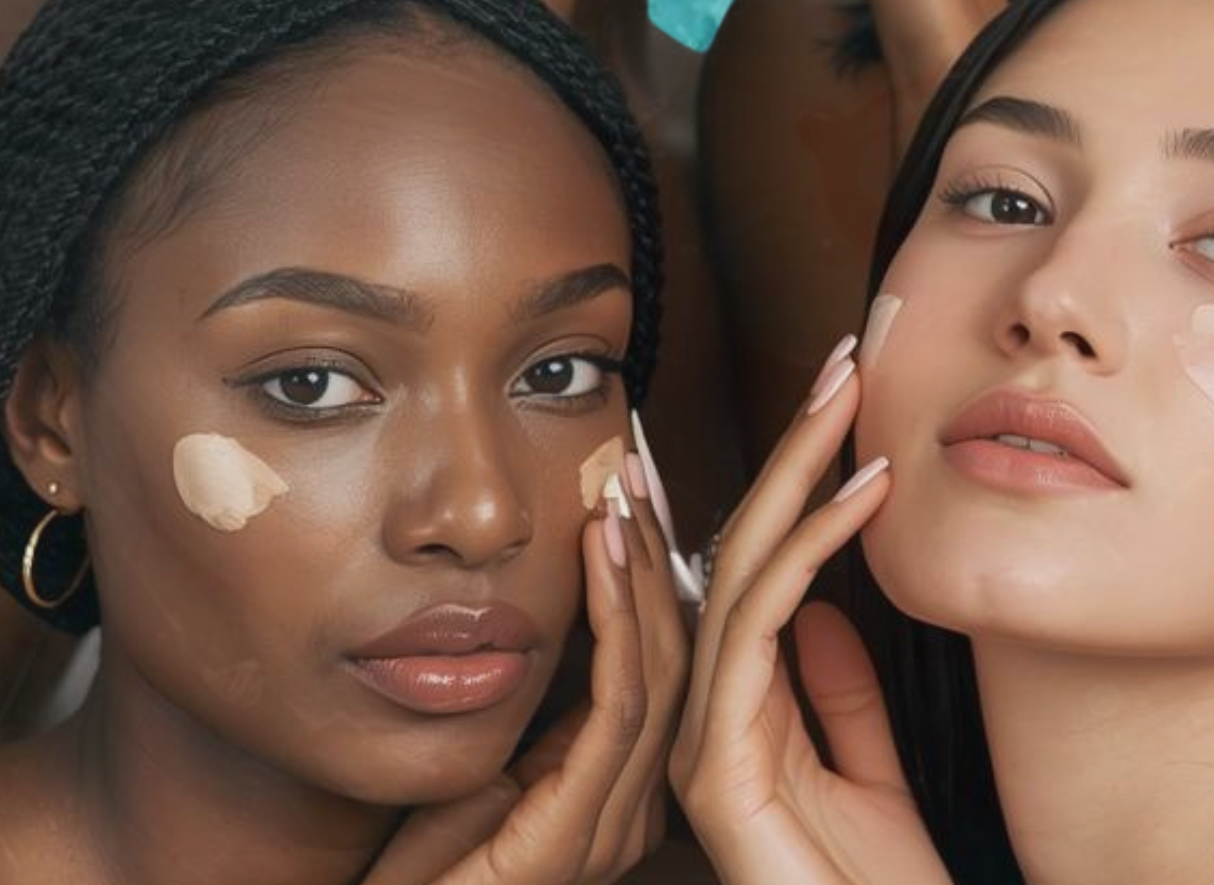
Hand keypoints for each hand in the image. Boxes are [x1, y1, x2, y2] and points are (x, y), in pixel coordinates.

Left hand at [362, 452, 688, 884]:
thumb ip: (546, 705)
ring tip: (624, 499)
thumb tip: (562, 605)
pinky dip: (618, 617)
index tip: (640, 499)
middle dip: (662, 556)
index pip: (667, 660)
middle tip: (642, 476)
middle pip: (681, 655)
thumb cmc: (424, 865)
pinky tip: (604, 556)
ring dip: (642, 570)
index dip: (661, 573)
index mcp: (624, 788)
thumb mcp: (498, 760)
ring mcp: (614, 824)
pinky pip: (619, 704)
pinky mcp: (578, 830)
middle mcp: (636, 807)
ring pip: (661, 668)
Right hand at [670, 348, 949, 884]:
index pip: (754, 568)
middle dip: (789, 446)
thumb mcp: (871, 771)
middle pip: (741, 550)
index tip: (827, 403)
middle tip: (837, 361)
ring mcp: (707, 740)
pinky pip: (762, 628)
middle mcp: (713, 714)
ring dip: (796, 469)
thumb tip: (828, 612)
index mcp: (744, 709)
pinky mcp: (720, 766)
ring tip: (846, 394)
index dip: (786, 480)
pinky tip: (858, 492)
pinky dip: (812, 547)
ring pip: (741, 570)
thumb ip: (842, 696)